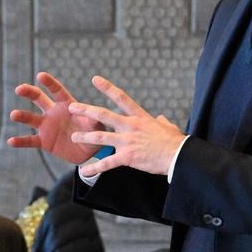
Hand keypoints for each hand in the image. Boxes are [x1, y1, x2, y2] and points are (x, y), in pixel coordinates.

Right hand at [7, 71, 104, 163]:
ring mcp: (47, 126)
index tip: (40, 75)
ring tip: (14, 115)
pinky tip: (11, 141)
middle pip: (39, 99)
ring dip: (22, 116)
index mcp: (66, 105)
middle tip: (19, 89)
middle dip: (29, 93)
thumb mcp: (97, 127)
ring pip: (31, 119)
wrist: (88, 151)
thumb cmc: (94, 133)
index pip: (57, 91)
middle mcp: (53, 113)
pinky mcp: (44, 141)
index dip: (49, 83)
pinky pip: (30, 140)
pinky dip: (21, 141)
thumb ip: (93, 121)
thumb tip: (93, 116)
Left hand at [68, 75, 185, 176]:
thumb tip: (161, 118)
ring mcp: (127, 141)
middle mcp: (130, 126)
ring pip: (100, 136)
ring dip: (85, 137)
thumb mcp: (168, 127)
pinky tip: (84, 171)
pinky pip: (107, 162)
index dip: (107, 88)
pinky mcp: (127, 157)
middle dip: (86, 110)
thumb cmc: (175, 142)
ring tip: (74, 137)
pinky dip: (95, 167)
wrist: (179, 156)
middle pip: (104, 114)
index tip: (95, 80)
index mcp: (139, 117)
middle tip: (72, 107)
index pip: (121, 98)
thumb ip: (161, 122)